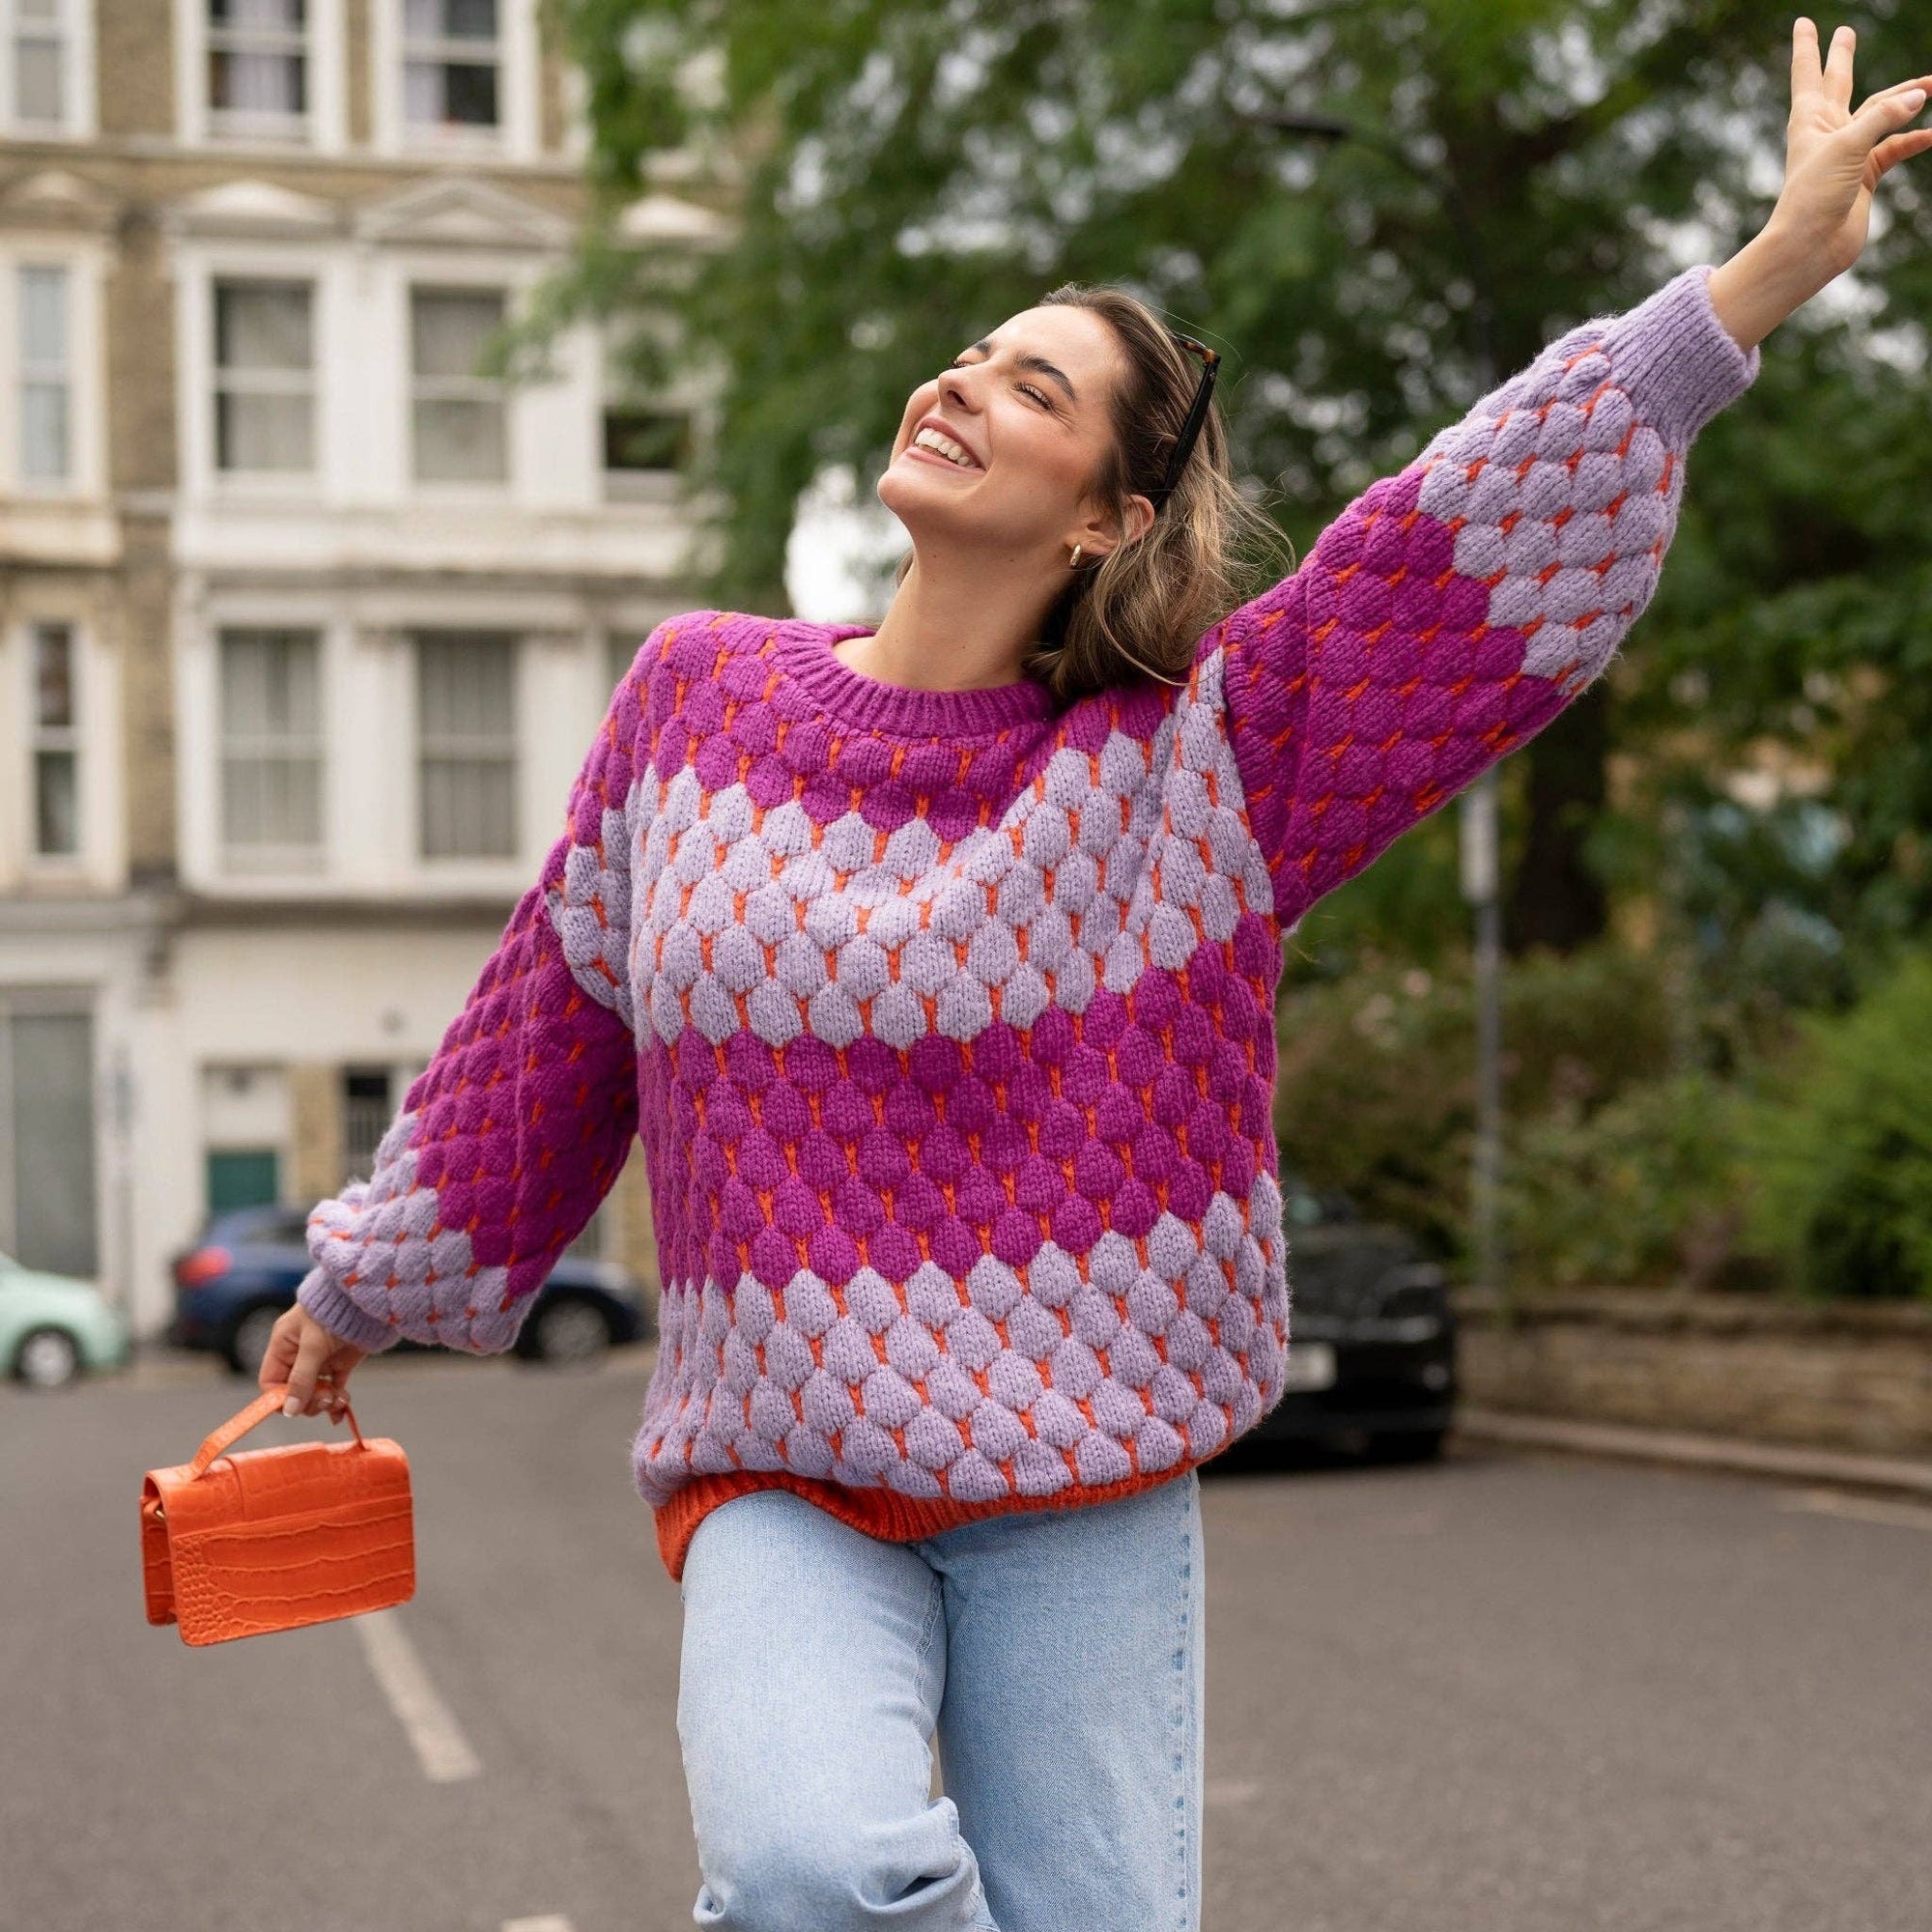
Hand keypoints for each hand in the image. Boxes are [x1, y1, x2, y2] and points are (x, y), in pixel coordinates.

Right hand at [260, 1303, 368, 1420]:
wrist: (368, 1300)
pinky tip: (341, 1412)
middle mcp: (298, 1356)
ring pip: (315, 1394)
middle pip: (294, 1392)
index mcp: (283, 1346)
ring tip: (338, 1400)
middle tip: (325, 1399)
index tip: (294, 1408)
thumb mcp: (313, 1345)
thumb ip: (302, 1378)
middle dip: (309, 1401)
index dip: (280, 1398)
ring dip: (325, 1402)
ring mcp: (320, 1362)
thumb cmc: (334, 1312)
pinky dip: (337, 1402)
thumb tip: (290, 1410)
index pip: (271, 1382)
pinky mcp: (340, 1364)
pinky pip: (333, 1390)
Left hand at [1708, 18, 1931, 350]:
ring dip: (1902, 99)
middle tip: (1844, 34)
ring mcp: (1846, 154)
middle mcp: (1827, 133)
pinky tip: (1931, 134)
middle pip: (1839, 84)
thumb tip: (1918, 97)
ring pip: (1878, 114)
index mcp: (1809, 120)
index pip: (1809, 73)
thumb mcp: (1846, 148)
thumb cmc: (1812, 197)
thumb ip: (1881, 118)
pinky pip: (1894, 149)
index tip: (1803, 23)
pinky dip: (1913, 140)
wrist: (1809, 248)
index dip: (1808, 47)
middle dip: (1842, 59)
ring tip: (1931, 83)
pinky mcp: (1863, 176)